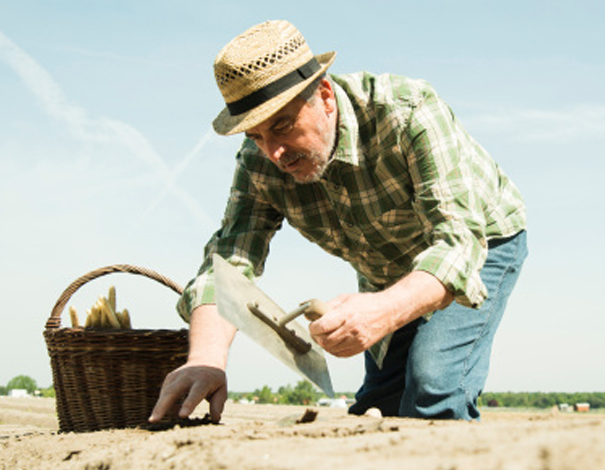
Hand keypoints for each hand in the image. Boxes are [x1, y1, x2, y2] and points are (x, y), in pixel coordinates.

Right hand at [149, 363, 226, 423]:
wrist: (205, 360)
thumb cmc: (214, 380)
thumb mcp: (221, 389)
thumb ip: (218, 403)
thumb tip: (215, 419)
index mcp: (203, 381)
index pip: (195, 393)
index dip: (188, 404)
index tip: (182, 415)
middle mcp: (188, 377)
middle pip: (172, 391)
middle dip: (161, 406)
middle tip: (153, 420)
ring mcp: (176, 376)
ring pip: (164, 393)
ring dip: (160, 408)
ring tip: (159, 419)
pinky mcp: (169, 379)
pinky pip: (164, 395)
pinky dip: (166, 405)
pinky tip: (177, 408)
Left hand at [308, 271, 453, 356]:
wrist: (388, 312)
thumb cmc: (366, 303)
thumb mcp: (345, 298)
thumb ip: (327, 306)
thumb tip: (310, 311)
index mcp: (346, 314)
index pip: (322, 326)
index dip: (313, 328)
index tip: (312, 325)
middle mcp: (351, 329)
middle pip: (325, 340)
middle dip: (316, 337)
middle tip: (316, 331)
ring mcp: (357, 340)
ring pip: (331, 349)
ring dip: (324, 344)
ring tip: (324, 336)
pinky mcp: (361, 347)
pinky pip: (341, 354)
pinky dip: (333, 350)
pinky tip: (333, 342)